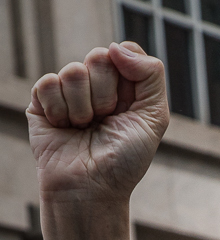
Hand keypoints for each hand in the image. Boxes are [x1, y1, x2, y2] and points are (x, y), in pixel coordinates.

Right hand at [27, 43, 167, 205]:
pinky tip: (64, 129)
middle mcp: (96, 86)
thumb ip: (151, 75)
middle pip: (99, 56)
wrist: (91, 190)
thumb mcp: (154, 119)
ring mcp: (69, 92)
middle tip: (105, 121)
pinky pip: (49, 83)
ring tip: (84, 130)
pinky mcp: (43, 101)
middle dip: (105, 94)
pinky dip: (60, 111)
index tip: (126, 104)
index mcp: (124, 88)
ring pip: (74, 71)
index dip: (126, 73)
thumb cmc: (124, 161)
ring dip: (83, 108)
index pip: (123, 52)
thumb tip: (117, 47)